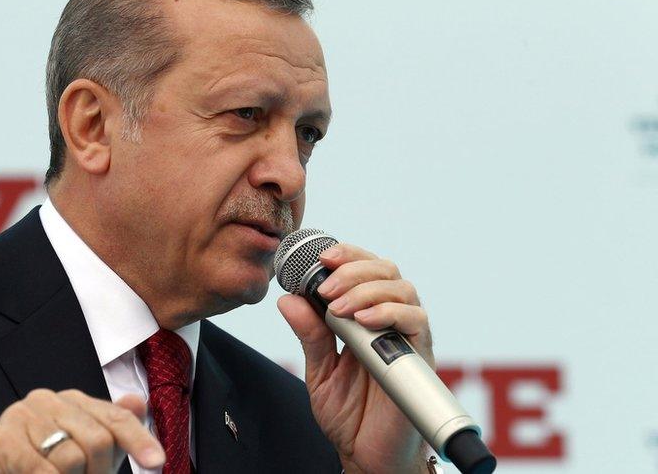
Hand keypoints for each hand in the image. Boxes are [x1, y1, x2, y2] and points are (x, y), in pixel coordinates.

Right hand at [0, 389, 164, 473]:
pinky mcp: (0, 441)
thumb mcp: (85, 451)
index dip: (138, 440)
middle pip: (97, 439)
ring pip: (70, 458)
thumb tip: (138, 402)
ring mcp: (20, 417)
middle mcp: (46, 400)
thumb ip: (112, 429)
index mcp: (71, 400)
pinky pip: (41, 470)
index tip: (156, 462)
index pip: (115, 417)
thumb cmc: (44, 466)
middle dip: (98, 472)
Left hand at [277, 243, 432, 473]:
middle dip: (353, 268)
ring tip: (338, 307)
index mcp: (365, 317)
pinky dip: (388, 312)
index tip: (320, 257)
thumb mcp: (319, 370)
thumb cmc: (349, 415)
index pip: (363, 269)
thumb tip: (288, 299)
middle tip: (324, 287)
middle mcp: (390, 321)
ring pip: (403, 288)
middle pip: (386, 269)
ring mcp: (407, 337)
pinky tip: (363, 321)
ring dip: (366, 289)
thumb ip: (310, 334)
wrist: (367, 456)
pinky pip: (416, 320)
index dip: (346, 254)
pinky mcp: (420, 357)